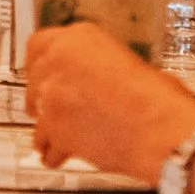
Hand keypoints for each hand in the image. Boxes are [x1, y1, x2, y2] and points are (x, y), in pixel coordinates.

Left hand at [22, 21, 194, 185]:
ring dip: (48, 125)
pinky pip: (45, 145)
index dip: (41, 62)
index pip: (39, 44)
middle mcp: (58, 61)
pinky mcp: (53, 130)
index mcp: (79, 38)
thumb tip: (97, 79)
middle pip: (34, 79)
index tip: (42, 71)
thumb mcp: (130, 63)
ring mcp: (51, 96)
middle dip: (44, 94)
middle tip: (59, 106)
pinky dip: (54, 152)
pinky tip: (64, 155)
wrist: (160, 129)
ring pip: (37, 114)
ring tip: (63, 135)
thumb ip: (101, 66)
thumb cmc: (158, 98)